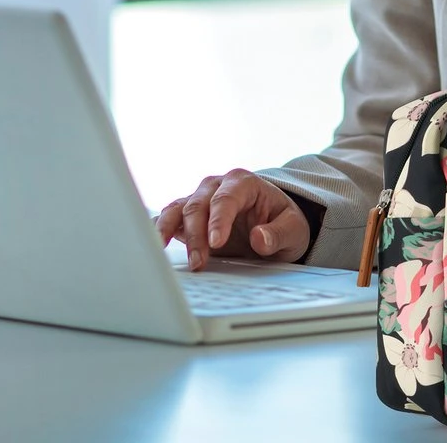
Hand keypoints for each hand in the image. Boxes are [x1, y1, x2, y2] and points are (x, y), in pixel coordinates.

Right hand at [155, 168, 311, 270]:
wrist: (274, 223)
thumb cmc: (283, 222)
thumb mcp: (293, 229)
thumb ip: (278, 233)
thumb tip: (259, 238)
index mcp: (244, 182)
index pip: (226, 198)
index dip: (218, 220)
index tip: (216, 243)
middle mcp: (217, 185)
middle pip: (198, 205)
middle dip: (196, 234)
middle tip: (199, 263)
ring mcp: (200, 198)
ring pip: (178, 209)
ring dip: (171, 232)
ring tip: (163, 254)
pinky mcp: (187, 215)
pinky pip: (168, 218)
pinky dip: (158, 229)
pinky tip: (152, 246)